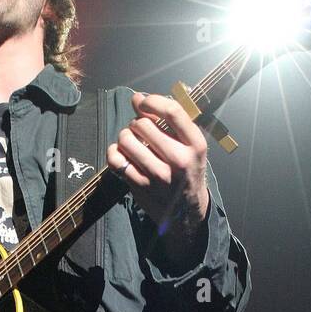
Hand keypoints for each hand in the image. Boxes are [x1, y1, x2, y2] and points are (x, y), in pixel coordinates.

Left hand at [106, 91, 209, 235]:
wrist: (186, 213)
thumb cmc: (186, 172)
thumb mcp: (190, 147)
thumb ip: (169, 122)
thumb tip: (137, 98)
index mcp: (195, 145)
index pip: (172, 112)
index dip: (152, 101)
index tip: (142, 102)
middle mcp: (179, 159)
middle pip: (143, 124)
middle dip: (136, 123)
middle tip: (140, 132)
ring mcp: (159, 175)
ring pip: (127, 139)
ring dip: (125, 137)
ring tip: (132, 143)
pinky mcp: (141, 186)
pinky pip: (116, 159)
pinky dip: (114, 152)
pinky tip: (121, 154)